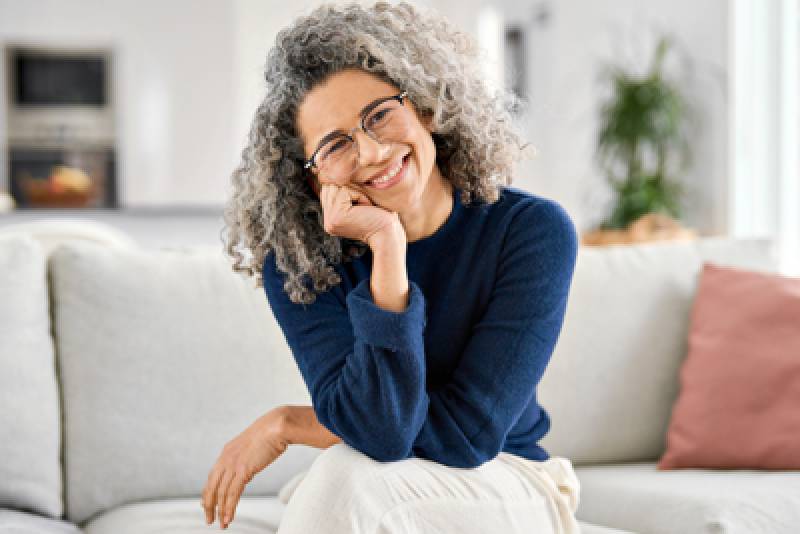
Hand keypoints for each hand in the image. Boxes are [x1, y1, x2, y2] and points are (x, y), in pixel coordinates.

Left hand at [201, 408, 288, 528]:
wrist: (277, 425)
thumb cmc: (271, 432)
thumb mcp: (252, 445)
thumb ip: (246, 457)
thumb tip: (248, 468)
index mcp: (227, 452)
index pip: (212, 477)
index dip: (209, 492)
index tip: (207, 504)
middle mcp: (226, 458)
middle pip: (211, 487)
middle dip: (209, 505)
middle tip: (210, 519)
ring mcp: (233, 464)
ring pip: (221, 493)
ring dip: (221, 511)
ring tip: (222, 524)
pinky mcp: (243, 470)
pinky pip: (232, 493)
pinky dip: (229, 508)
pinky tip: (229, 518)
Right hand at [319, 183, 402, 246]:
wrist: (389, 235)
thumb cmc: (381, 217)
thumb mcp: (360, 201)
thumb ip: (346, 190)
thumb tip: (335, 167)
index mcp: (331, 217)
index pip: (331, 188)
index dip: (348, 188)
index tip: (363, 203)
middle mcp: (327, 220)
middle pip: (332, 185)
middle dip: (352, 189)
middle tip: (366, 205)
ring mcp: (330, 219)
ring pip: (338, 186)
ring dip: (357, 192)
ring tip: (366, 207)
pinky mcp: (337, 217)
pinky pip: (345, 191)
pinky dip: (360, 196)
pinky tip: (367, 208)